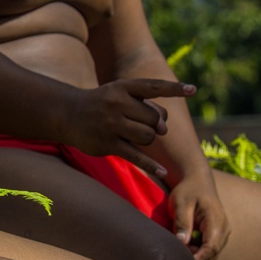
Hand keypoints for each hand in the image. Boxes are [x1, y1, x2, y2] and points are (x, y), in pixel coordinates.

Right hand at [63, 79, 196, 177]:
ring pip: (148, 136)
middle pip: (154, 118)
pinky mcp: (107, 144)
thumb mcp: (121, 95)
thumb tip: (164, 128)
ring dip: (147, 140)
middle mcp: (117, 103)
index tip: (193, 90)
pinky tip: (163, 172)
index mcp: (123, 87)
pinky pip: (136, 156)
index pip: (153, 87)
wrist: (67, 113)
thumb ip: (146, 106)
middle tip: (143, 125)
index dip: (174, 89)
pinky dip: (151, 165)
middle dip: (155, 125)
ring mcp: (111, 124)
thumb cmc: (102, 103)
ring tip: (133, 136)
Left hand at [169, 172, 229, 259]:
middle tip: (178, 252)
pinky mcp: (219, 234)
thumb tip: (182, 243)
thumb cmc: (188, 191)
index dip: (198, 258)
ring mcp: (223, 232)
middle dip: (196, 258)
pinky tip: (188, 244)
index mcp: (216, 221)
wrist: (197, 181)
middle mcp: (224, 229)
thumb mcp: (180, 203)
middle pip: (213, 254)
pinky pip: (211, 249)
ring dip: (198, 255)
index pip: (211, 248)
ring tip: (182, 245)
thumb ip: (182, 223)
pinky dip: (200, 251)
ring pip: (212, 254)